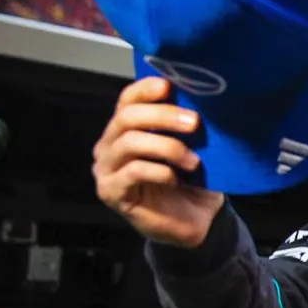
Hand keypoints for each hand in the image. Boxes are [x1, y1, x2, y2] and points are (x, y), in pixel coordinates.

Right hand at [92, 77, 223, 247]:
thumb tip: (200, 98)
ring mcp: (107, 169)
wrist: (196, 221)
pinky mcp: (111, 192)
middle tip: (194, 122)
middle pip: (127, 118)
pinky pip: (134, 172)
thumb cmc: (192, 181)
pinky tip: (177, 179)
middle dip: (162, 115)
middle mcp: (109, 145)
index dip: (145, 89)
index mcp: (126, 129)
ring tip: (193, 160)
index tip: (169, 86)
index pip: (127, 100)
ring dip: (167, 147)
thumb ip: (185, 125)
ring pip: (130, 143)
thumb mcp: (192, 147)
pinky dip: (160, 171)